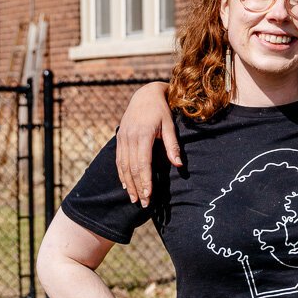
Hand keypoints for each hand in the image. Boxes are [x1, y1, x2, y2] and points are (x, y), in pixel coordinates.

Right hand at [114, 82, 178, 206]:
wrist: (145, 94)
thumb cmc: (161, 110)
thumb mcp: (169, 125)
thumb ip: (172, 145)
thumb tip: (179, 165)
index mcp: (143, 135)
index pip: (142, 163)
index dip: (145, 181)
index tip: (148, 195)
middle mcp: (130, 137)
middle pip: (132, 168)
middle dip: (137, 187)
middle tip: (143, 203)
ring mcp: (123, 138)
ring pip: (123, 166)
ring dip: (128, 184)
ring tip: (133, 198)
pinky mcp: (119, 138)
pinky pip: (118, 159)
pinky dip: (121, 174)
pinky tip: (125, 184)